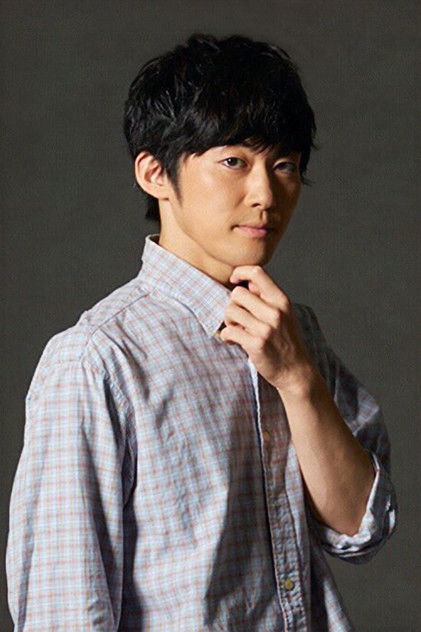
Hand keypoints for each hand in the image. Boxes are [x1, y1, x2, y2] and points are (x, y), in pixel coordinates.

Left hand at [219, 266, 317, 394]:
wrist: (296, 371)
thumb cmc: (286, 340)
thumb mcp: (284, 313)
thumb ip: (267, 297)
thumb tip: (245, 281)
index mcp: (281, 300)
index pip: (257, 272)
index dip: (240, 272)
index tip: (235, 281)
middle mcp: (275, 311)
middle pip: (237, 293)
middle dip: (233, 305)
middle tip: (238, 318)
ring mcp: (266, 328)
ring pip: (230, 311)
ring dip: (229, 321)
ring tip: (237, 330)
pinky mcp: (256, 344)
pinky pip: (228, 331)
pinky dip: (226, 337)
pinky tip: (234, 341)